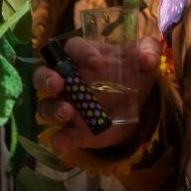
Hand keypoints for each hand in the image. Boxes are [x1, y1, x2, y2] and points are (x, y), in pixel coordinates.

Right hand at [34, 35, 161, 150]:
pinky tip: (63, 142)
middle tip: (57, 84)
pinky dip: (58, 139)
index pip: (73, 48)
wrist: (139, 106)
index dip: (82, 54)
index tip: (99, 63)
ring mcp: (67, 106)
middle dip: (46, 79)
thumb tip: (147, 59)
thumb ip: (147, 51)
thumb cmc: (133, 73)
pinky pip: (59, 135)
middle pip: (43, 74)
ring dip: (52, 108)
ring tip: (67, 112)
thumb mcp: (144, 59)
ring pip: (46, 105)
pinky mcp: (74, 131)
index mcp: (82, 56)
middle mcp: (67, 79)